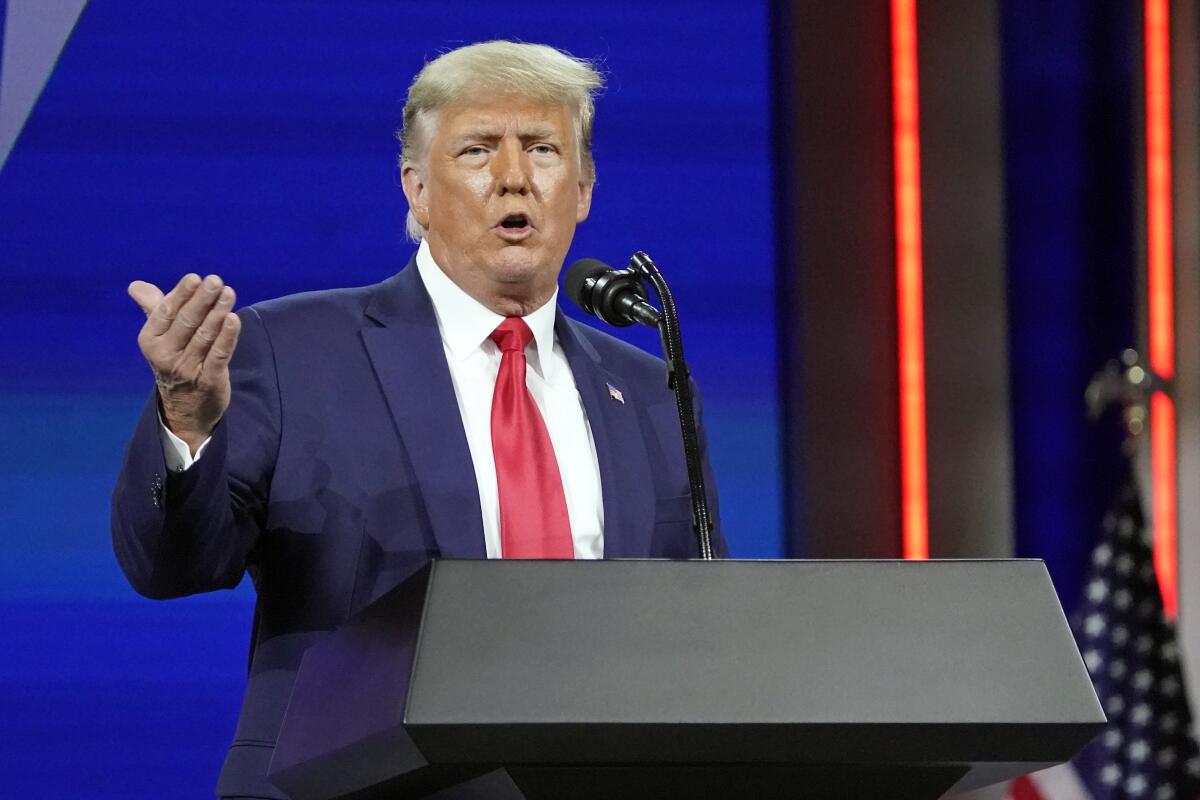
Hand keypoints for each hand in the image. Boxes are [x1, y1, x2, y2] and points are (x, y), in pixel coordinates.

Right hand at [128, 274, 240, 453]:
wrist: (185, 407)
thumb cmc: (174, 360)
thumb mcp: (159, 337)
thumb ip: (153, 309)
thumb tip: (135, 285)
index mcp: (150, 339)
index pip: (166, 312)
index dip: (181, 294)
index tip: (195, 278)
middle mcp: (165, 354)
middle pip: (186, 322)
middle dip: (202, 300)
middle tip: (216, 281)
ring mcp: (186, 369)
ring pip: (204, 336)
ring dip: (217, 313)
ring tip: (228, 293)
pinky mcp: (208, 380)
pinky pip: (218, 355)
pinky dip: (227, 337)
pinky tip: (234, 319)